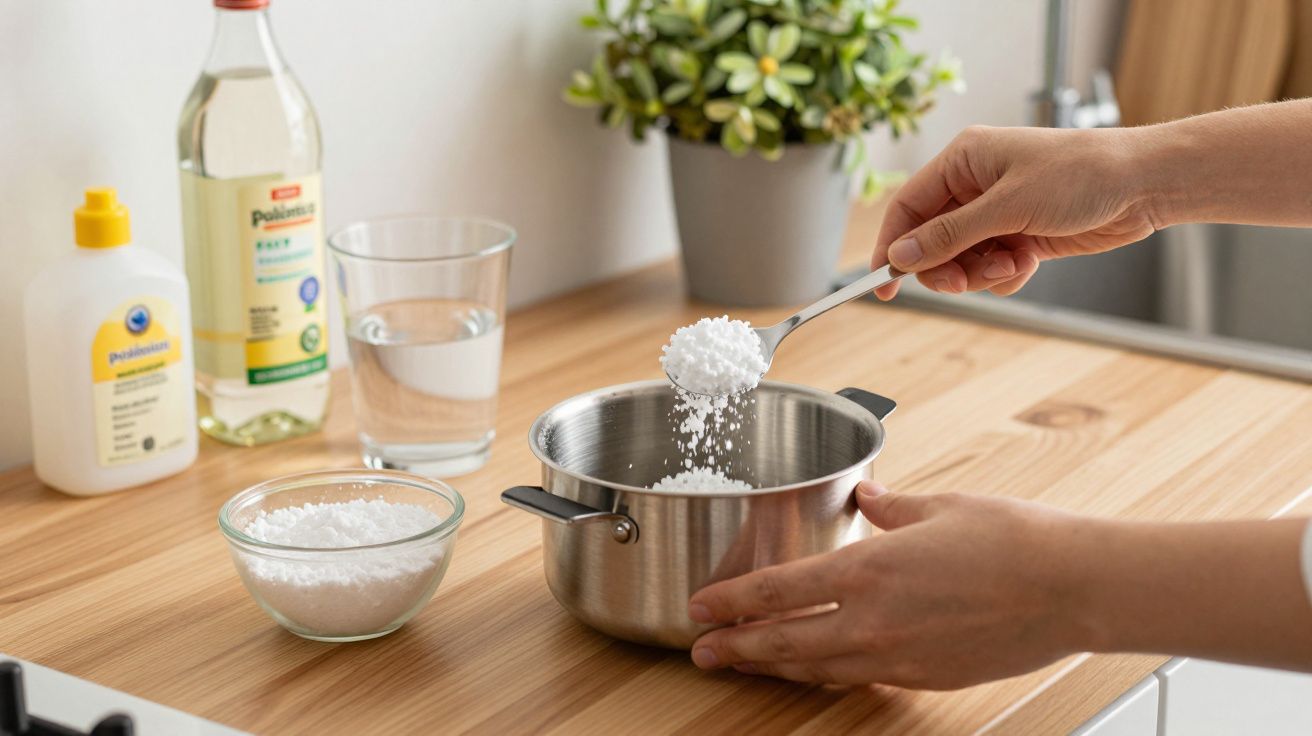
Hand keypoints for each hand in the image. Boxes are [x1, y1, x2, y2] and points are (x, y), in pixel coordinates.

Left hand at [687, 482, 1094, 688]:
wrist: (1072, 589)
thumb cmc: (1012, 539)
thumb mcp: (939, 506)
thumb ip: (888, 506)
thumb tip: (866, 497)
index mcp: (866, 569)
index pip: (773, 592)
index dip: (728, 601)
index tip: (700, 606)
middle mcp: (871, 621)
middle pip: (781, 642)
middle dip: (733, 648)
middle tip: (700, 652)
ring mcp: (896, 656)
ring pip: (814, 669)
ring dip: (771, 667)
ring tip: (742, 664)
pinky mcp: (923, 676)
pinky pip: (856, 678)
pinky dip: (823, 674)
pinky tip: (812, 670)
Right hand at [871, 125, 1158, 299]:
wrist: (1143, 185)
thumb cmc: (1081, 175)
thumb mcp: (1008, 206)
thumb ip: (950, 235)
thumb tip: (901, 257)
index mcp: (963, 160)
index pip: (907, 207)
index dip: (891, 246)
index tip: (881, 284)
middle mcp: (974, 185)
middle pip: (930, 241)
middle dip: (944, 267)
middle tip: (960, 283)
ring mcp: (997, 213)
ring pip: (960, 260)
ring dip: (979, 273)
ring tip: (1011, 265)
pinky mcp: (1020, 236)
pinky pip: (990, 268)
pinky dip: (1004, 275)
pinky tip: (1027, 264)